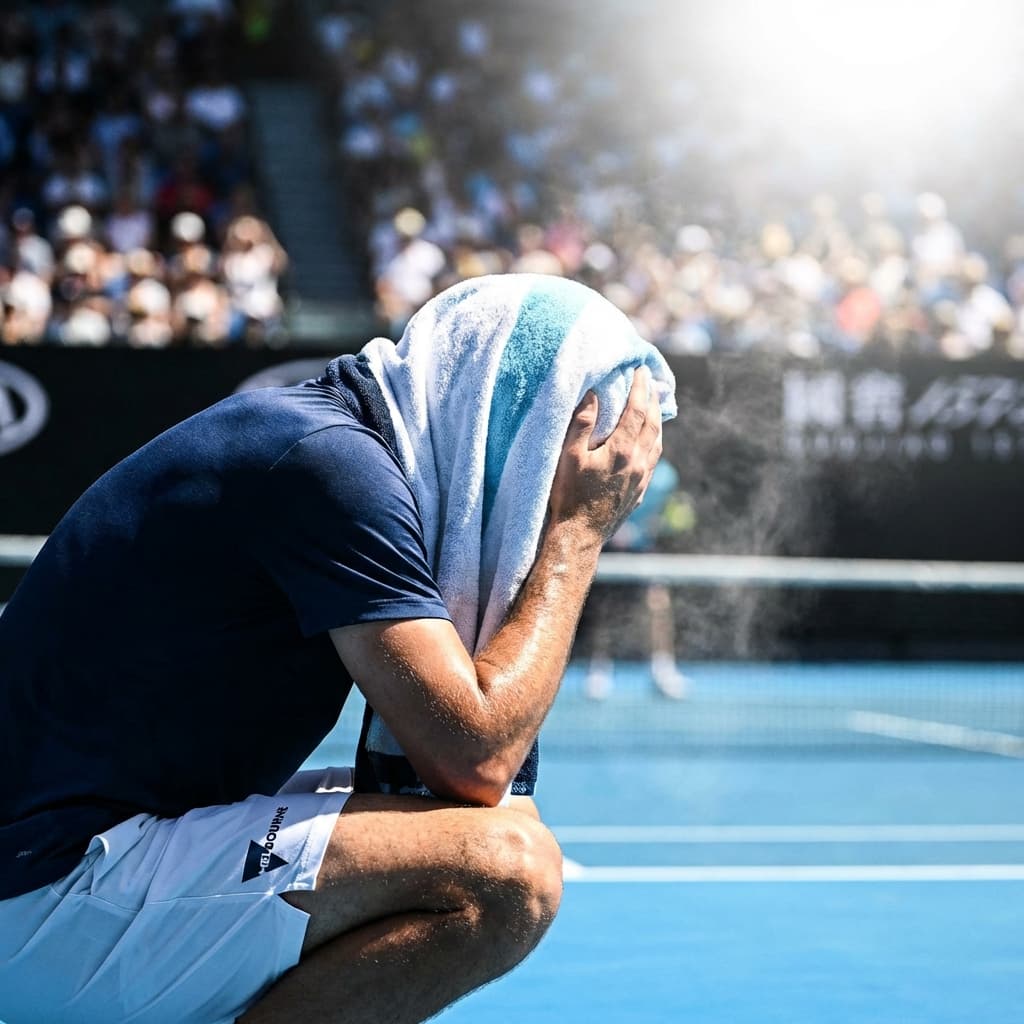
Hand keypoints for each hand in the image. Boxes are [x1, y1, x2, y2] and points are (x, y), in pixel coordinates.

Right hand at [547, 367, 663, 543]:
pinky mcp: (640, 492)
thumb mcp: (568, 456)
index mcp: (621, 450)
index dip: (640, 387)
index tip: (640, 370)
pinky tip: (650, 440)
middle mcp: (638, 462)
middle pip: (652, 423)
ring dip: (657, 420)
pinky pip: (654, 459)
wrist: (579, 535)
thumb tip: (593, 394)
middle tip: (650, 380)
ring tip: (654, 405)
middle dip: (652, 398)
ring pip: (657, 442)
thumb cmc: (568, 495)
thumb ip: (582, 423)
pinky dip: (655, 441)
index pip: (637, 410)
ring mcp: (642, 478)